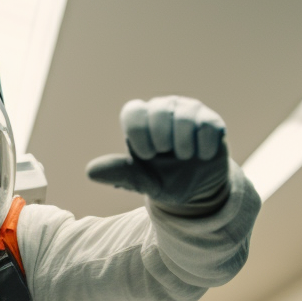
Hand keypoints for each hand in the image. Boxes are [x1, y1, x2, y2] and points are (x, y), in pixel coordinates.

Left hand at [86, 96, 230, 216]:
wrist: (197, 190)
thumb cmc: (164, 180)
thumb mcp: (142, 181)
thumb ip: (120, 173)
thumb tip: (90, 172)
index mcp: (141, 122)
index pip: (133, 112)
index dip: (139, 133)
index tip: (147, 155)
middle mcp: (163, 110)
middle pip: (158, 110)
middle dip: (161, 138)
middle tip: (166, 154)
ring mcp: (187, 112)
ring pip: (185, 116)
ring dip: (183, 145)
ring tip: (185, 157)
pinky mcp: (210, 120)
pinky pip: (208, 126)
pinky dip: (203, 147)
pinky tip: (202, 156)